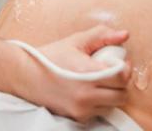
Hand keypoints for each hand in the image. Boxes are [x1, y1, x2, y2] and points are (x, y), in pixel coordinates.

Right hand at [10, 25, 131, 122]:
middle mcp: (86, 94)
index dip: (125, 68)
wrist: (26, 76)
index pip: (122, 76)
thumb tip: (124, 34)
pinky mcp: (78, 117)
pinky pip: (100, 112)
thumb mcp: (75, 41)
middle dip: (121, 82)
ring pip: (113, 105)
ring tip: (100, 82)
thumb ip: (102, 36)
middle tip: (113, 72)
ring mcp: (82, 108)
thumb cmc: (50, 57)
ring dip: (112, 94)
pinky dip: (100, 103)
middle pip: (122, 94)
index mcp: (87, 73)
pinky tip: (89, 91)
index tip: (121, 62)